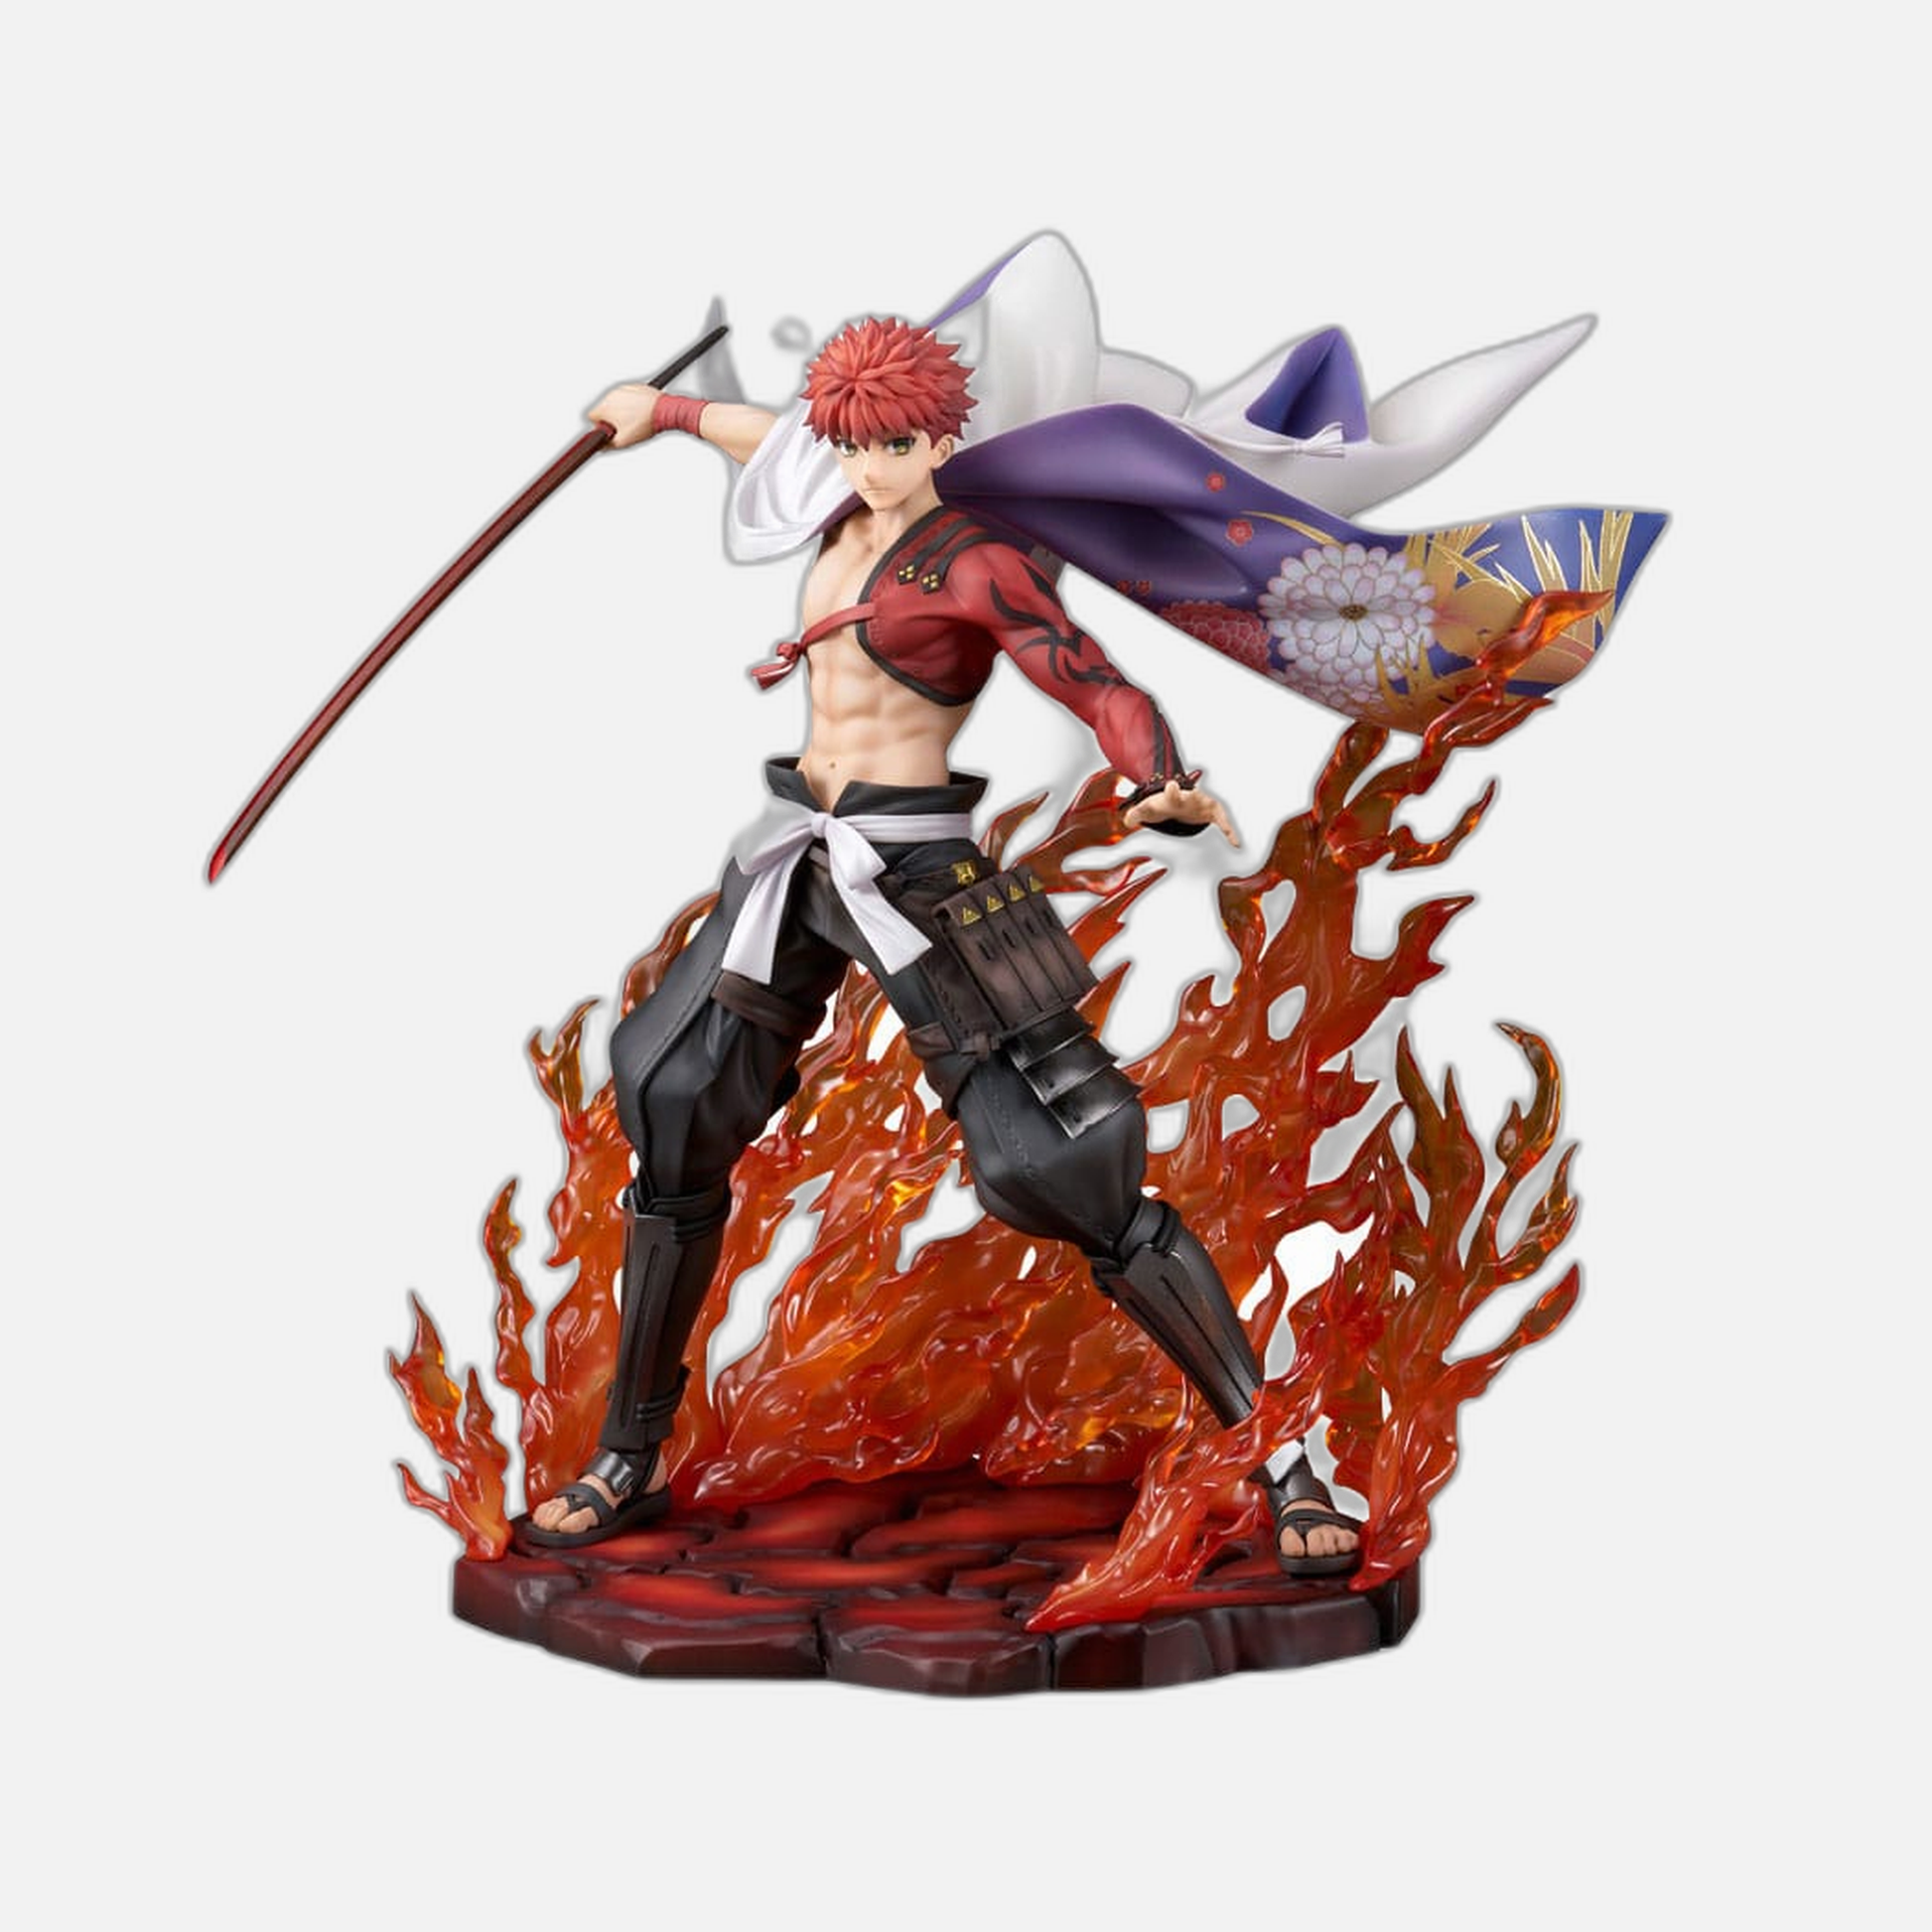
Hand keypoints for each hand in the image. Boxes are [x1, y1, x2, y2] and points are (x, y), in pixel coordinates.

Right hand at [587, 382, 662, 447]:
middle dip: (611, 417)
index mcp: (604, 407)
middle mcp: (610, 394)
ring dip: (621, 409)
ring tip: (635, 418)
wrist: (664, 410)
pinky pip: (626, 395)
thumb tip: (600, 445)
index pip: (591, 416)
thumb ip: (608, 445)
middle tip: (626, 425)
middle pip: (603, 408)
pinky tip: (641, 410)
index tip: (611, 429)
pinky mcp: (633, 385)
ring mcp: (622, 388)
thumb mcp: (624, 441)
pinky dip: (630, 402)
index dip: (600, 425)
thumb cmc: (644, 424)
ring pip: (615, 401)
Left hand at [1122, 779, 1239, 845]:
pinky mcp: (1212, 812)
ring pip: (1212, 808)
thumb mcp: (1148, 809)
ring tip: (1229, 832)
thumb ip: (1136, 814)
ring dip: (1220, 818)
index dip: (1172, 791)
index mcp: (1173, 798)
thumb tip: (1126, 821)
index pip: (1172, 794)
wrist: (1178, 800)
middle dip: (1196, 799)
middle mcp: (1190, 798)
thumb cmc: (1164, 805)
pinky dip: (1230, 832)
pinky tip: (1235, 843)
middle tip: (1202, 801)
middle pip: (1193, 797)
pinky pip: (1223, 823)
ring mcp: (1203, 804)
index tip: (1172, 786)